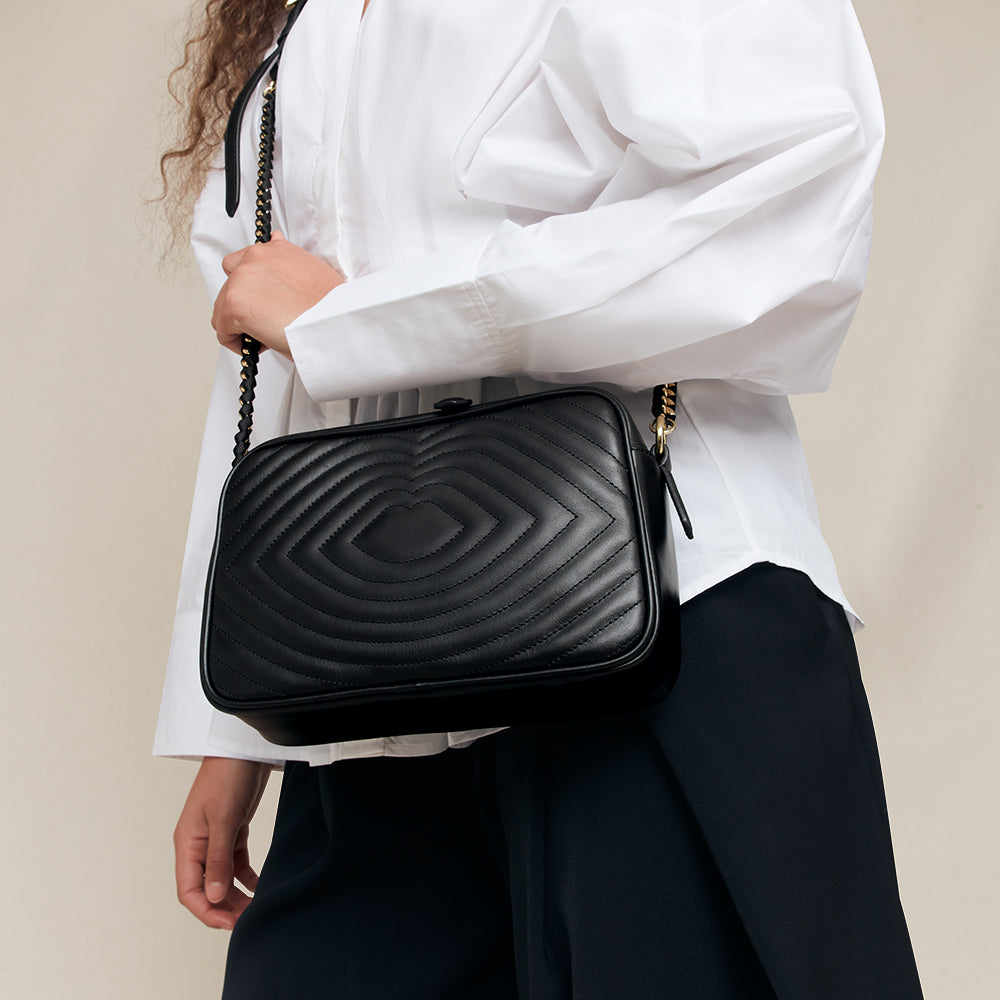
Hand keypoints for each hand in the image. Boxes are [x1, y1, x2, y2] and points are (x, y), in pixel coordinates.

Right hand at [174, 756, 272, 929]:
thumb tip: (213, 897)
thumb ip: (218, 859)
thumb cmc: (228, 776)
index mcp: (187, 843)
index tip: (229, 924)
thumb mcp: (224, 819)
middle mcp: (198, 844)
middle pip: (205, 888)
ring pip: (221, 878)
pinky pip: (235, 863)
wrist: (244, 748)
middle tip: (249, 920)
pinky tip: (260, 886)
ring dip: (236, 895)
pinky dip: (246, 877)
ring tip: (256, 908)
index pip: (189, 890)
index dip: (206, 911)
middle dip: (224, 907)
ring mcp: (215, 838)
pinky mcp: (233, 830)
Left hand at [212, 232, 344, 357]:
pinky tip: (262, 342)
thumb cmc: (330, 307)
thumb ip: (286, 259)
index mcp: (275, 249)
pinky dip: (238, 343)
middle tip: (269, 322)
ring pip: (223, 310)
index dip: (250, 288)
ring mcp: (242, 280)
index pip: (243, 262)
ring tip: (269, 333)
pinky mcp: (234, 305)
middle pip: (229, 287)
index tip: (262, 302)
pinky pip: (223, 332)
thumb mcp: (312, 269)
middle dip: (244, 307)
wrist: (334, 323)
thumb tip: (276, 240)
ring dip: (240, 325)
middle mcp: (255, 258)